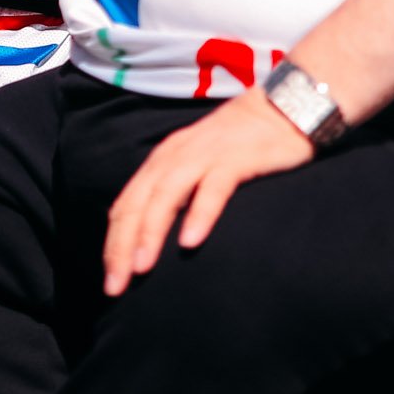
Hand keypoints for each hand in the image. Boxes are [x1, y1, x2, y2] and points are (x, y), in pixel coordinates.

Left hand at [102, 88, 313, 294]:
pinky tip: (190, 241)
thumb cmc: (239, 144)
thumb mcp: (197, 165)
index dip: (114, 244)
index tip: (111, 282)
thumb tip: (155, 235)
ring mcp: (204, 155)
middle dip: (122, 246)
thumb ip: (177, 192)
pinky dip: (199, 214)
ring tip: (142, 267)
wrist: (283, 106)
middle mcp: (175, 156)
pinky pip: (214, 188)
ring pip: (166, 195)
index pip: (126, 205)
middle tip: (115, 287)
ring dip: (151, 232)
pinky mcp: (236, 158)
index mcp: (162, 161)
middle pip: (138, 203)